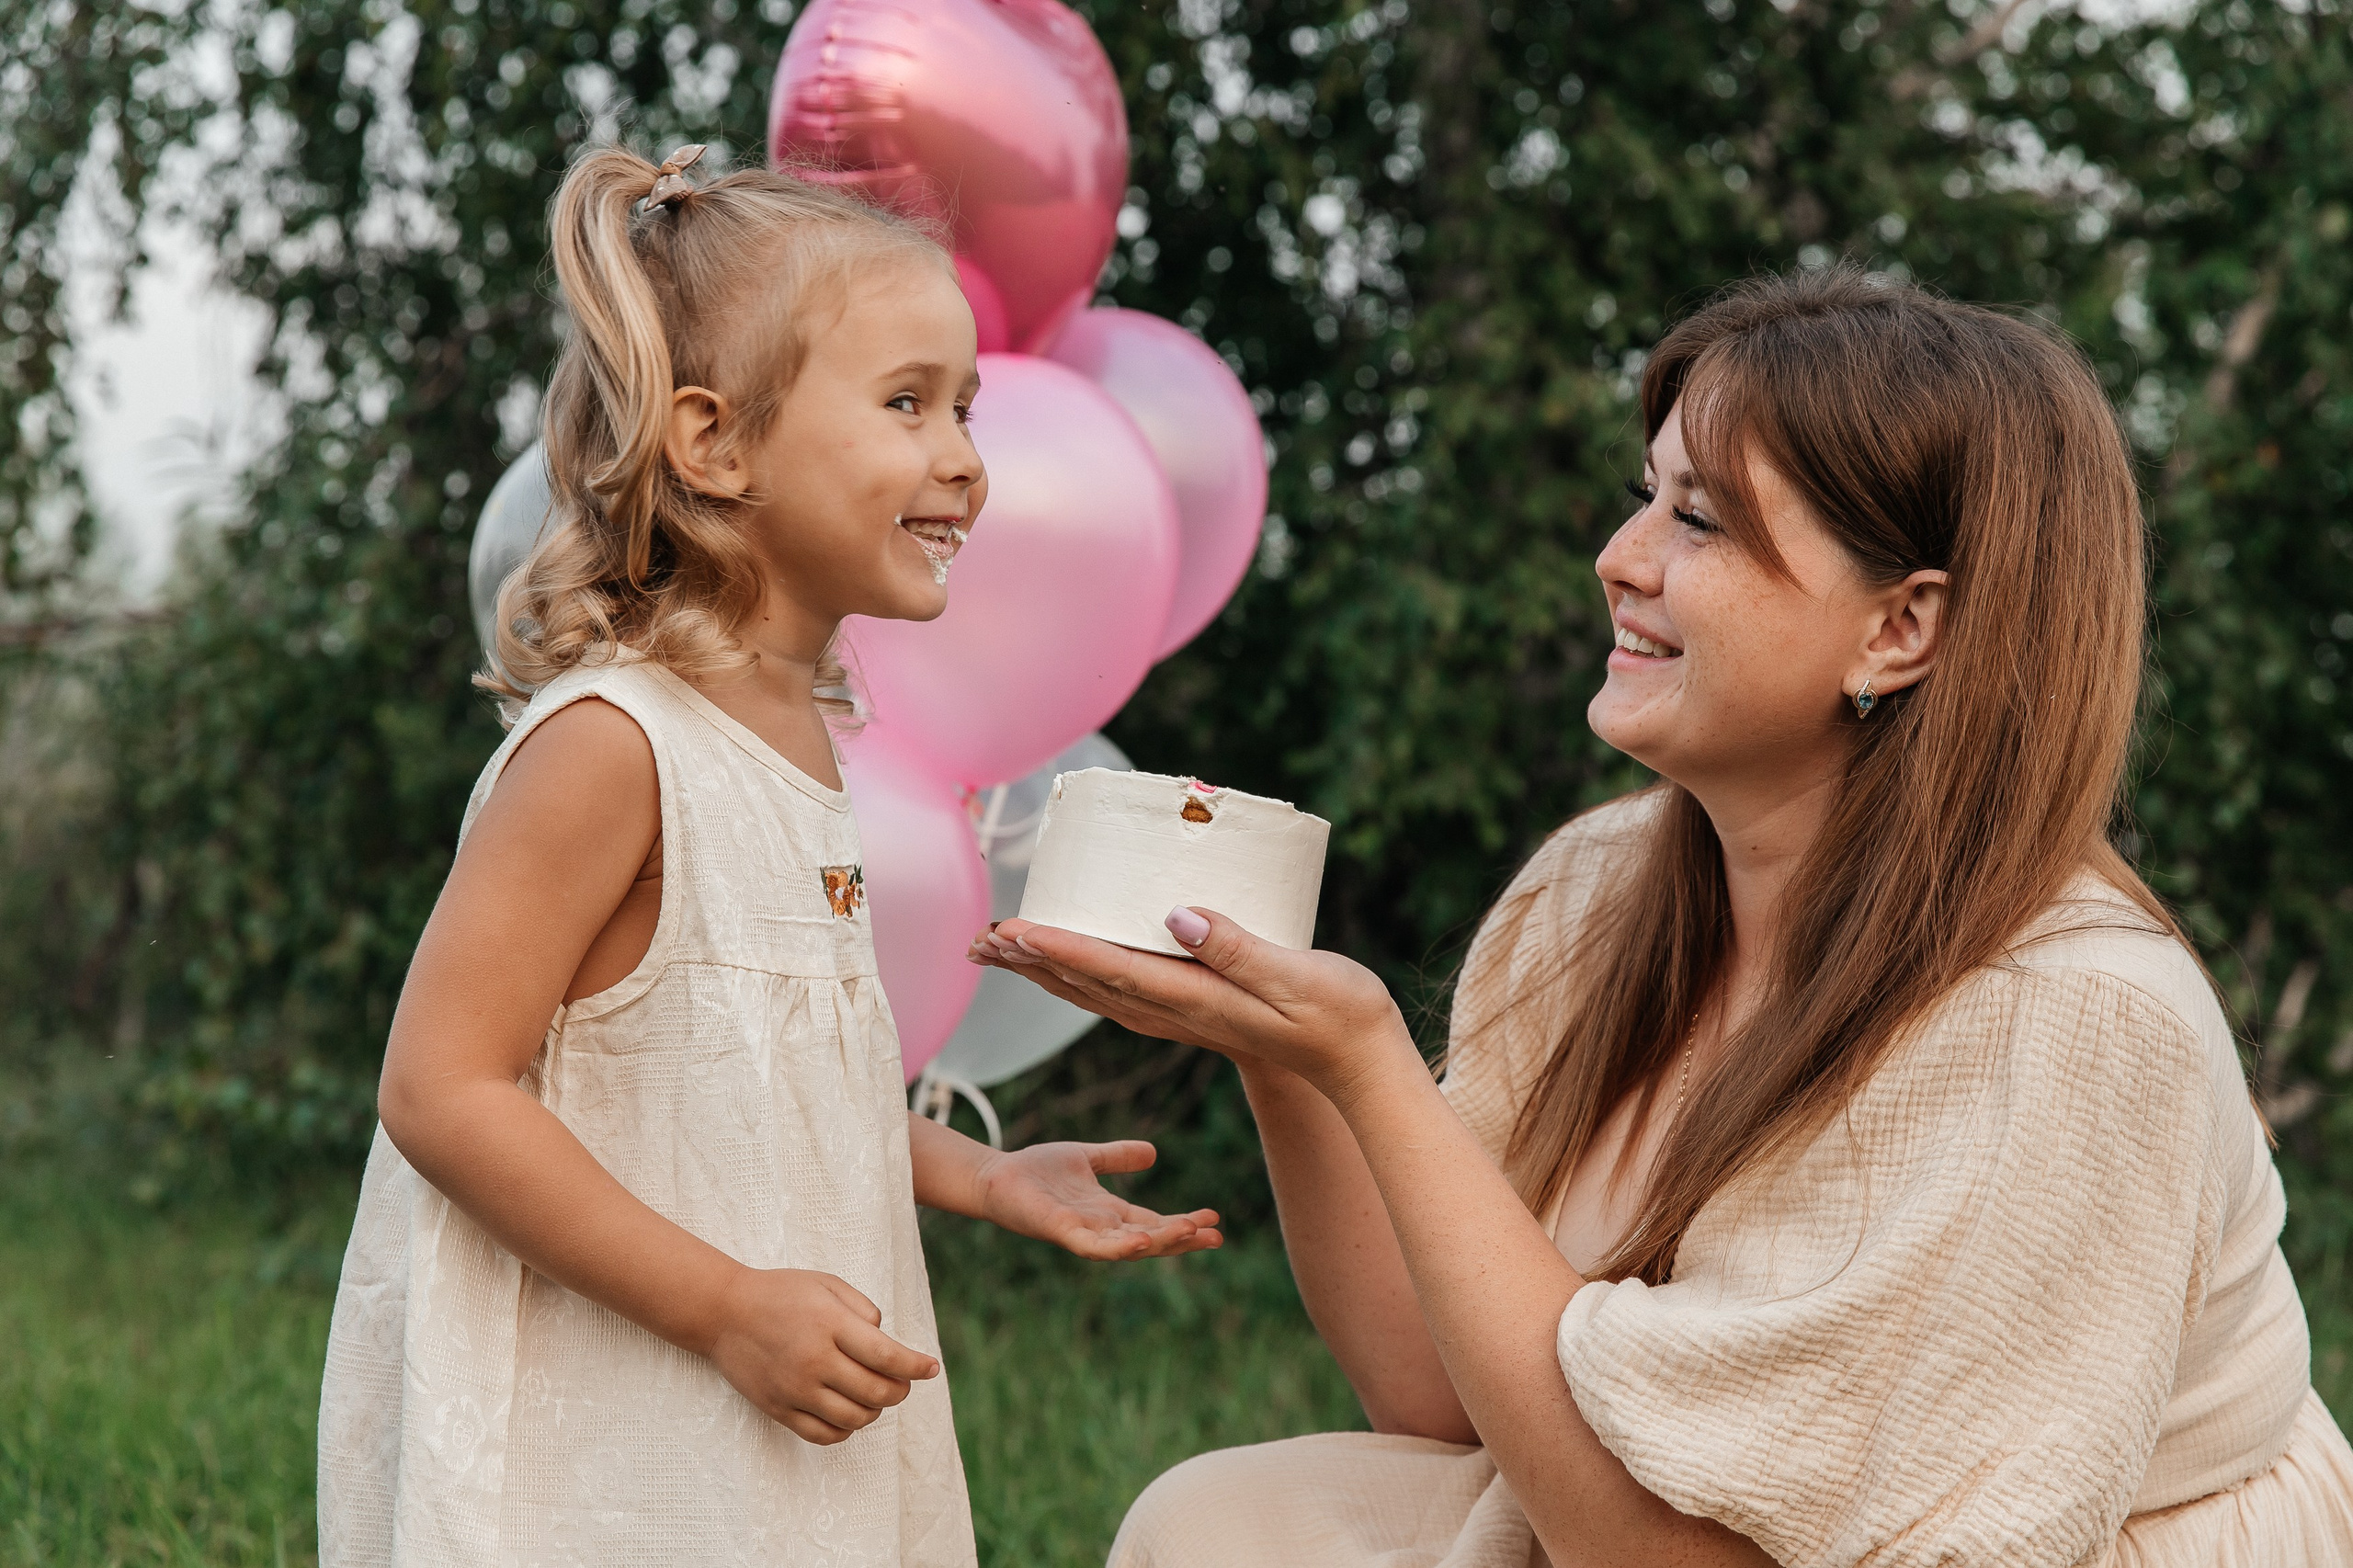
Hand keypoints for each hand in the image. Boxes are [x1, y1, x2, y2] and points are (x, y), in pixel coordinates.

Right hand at [702, 1266, 939, 1444]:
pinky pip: (823, 1435)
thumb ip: (862, 1308)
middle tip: (904, 1383)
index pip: (886, 1355)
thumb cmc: (781, 1293)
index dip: (916, 1366)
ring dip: (875, 1411)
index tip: (932, 1369)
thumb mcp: (826, 1283)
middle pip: (875, 1392)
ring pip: (854, 1418)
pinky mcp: (778, 1409)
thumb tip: (886, 1341)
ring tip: (875, 1396)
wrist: (724, 1313)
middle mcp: (814, 1360)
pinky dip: (846, 1430)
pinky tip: (850, 1414)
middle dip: (900, 1391)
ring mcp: (795, 1389)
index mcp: (830, 1324)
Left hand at [967, 909, 1420, 1104]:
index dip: (1056, 948)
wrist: (1360, 1062)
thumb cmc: (1340, 1014)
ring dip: (1047, 969)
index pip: (1110, 969)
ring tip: (1005, 948)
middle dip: (1032, 961)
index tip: (1011, 931)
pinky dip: (1083, 974)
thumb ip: (1237, 948)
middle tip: (981, 939)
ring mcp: (1184, 1015)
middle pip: (1088, 984)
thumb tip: (1176, 917)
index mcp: (1196, 1000)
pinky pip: (1122, 992)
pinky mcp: (1196, 1010)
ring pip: (1097, 991)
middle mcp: (1178, 1012)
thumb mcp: (1296, 975)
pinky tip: (1071, 962)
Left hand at [974, 1139, 1222, 1259]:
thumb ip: (1117, 1157)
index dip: (1184, 1224)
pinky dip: (1118, 1247)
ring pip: (1129, 1246)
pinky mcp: (1061, 1232)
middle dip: (1183, 1239)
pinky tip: (1141, 1239)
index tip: (1214, 1220)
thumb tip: (1153, 1152)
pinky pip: (1093, 1246)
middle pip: (1151, 1239)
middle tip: (1216, 1236)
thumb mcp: (1087, 1158)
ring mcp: (1083, 1234)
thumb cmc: (1037, 1171)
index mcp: (1110, 1214)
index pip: (1155, 1223)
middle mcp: (1101, 1229)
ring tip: (1189, 1233)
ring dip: (1160, 1242)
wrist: (996, 1176)